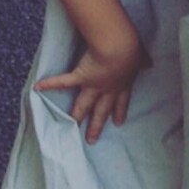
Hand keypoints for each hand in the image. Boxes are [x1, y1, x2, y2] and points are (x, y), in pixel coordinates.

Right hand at [34, 35, 150, 144]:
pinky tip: (38, 88)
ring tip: (70, 125)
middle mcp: (107, 89)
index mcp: (122, 84)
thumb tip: (150, 64)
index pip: (121, 101)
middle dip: (97, 126)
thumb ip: (143, 62)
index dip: (120, 112)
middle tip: (91, 140)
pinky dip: (50, 84)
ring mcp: (93, 85)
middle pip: (101, 111)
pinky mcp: (81, 77)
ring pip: (83, 104)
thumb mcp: (141, 57)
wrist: (119, 48)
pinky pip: (63, 82)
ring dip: (76, 115)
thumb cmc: (132, 51)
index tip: (118, 123)